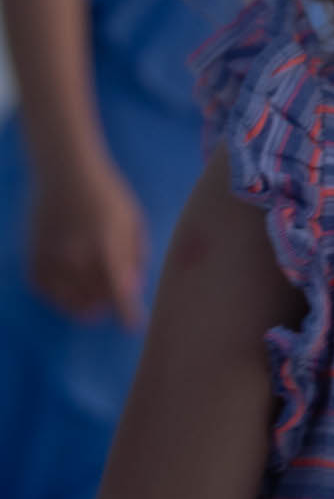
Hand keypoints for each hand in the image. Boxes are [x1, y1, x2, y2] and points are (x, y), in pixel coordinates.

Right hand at [28, 158, 148, 329]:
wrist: (64, 170)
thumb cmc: (107, 195)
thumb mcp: (133, 221)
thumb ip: (135, 257)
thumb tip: (131, 291)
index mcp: (106, 246)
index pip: (118, 292)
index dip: (127, 313)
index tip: (133, 327)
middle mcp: (75, 257)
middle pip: (96, 300)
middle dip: (109, 301)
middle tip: (112, 291)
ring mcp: (51, 259)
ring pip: (71, 301)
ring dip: (86, 303)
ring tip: (94, 291)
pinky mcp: (33, 260)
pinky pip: (48, 292)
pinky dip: (60, 295)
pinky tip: (71, 284)